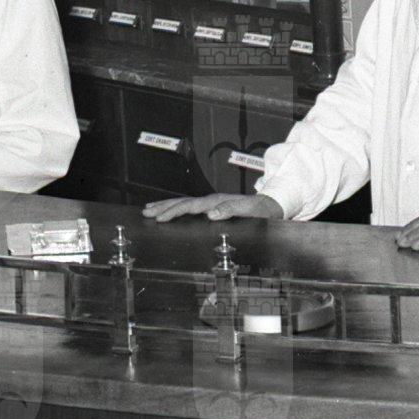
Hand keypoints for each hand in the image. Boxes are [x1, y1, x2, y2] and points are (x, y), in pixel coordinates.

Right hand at [142, 192, 284, 222]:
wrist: (272, 206)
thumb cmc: (261, 211)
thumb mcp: (249, 210)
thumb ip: (230, 209)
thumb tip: (210, 213)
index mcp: (216, 202)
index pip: (189, 206)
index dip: (173, 212)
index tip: (159, 218)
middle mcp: (211, 201)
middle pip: (182, 202)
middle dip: (163, 207)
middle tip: (146, 211)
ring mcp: (212, 203)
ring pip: (184, 203)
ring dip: (167, 206)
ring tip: (150, 208)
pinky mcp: (214, 207)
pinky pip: (191, 207)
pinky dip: (177, 208)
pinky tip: (171, 212)